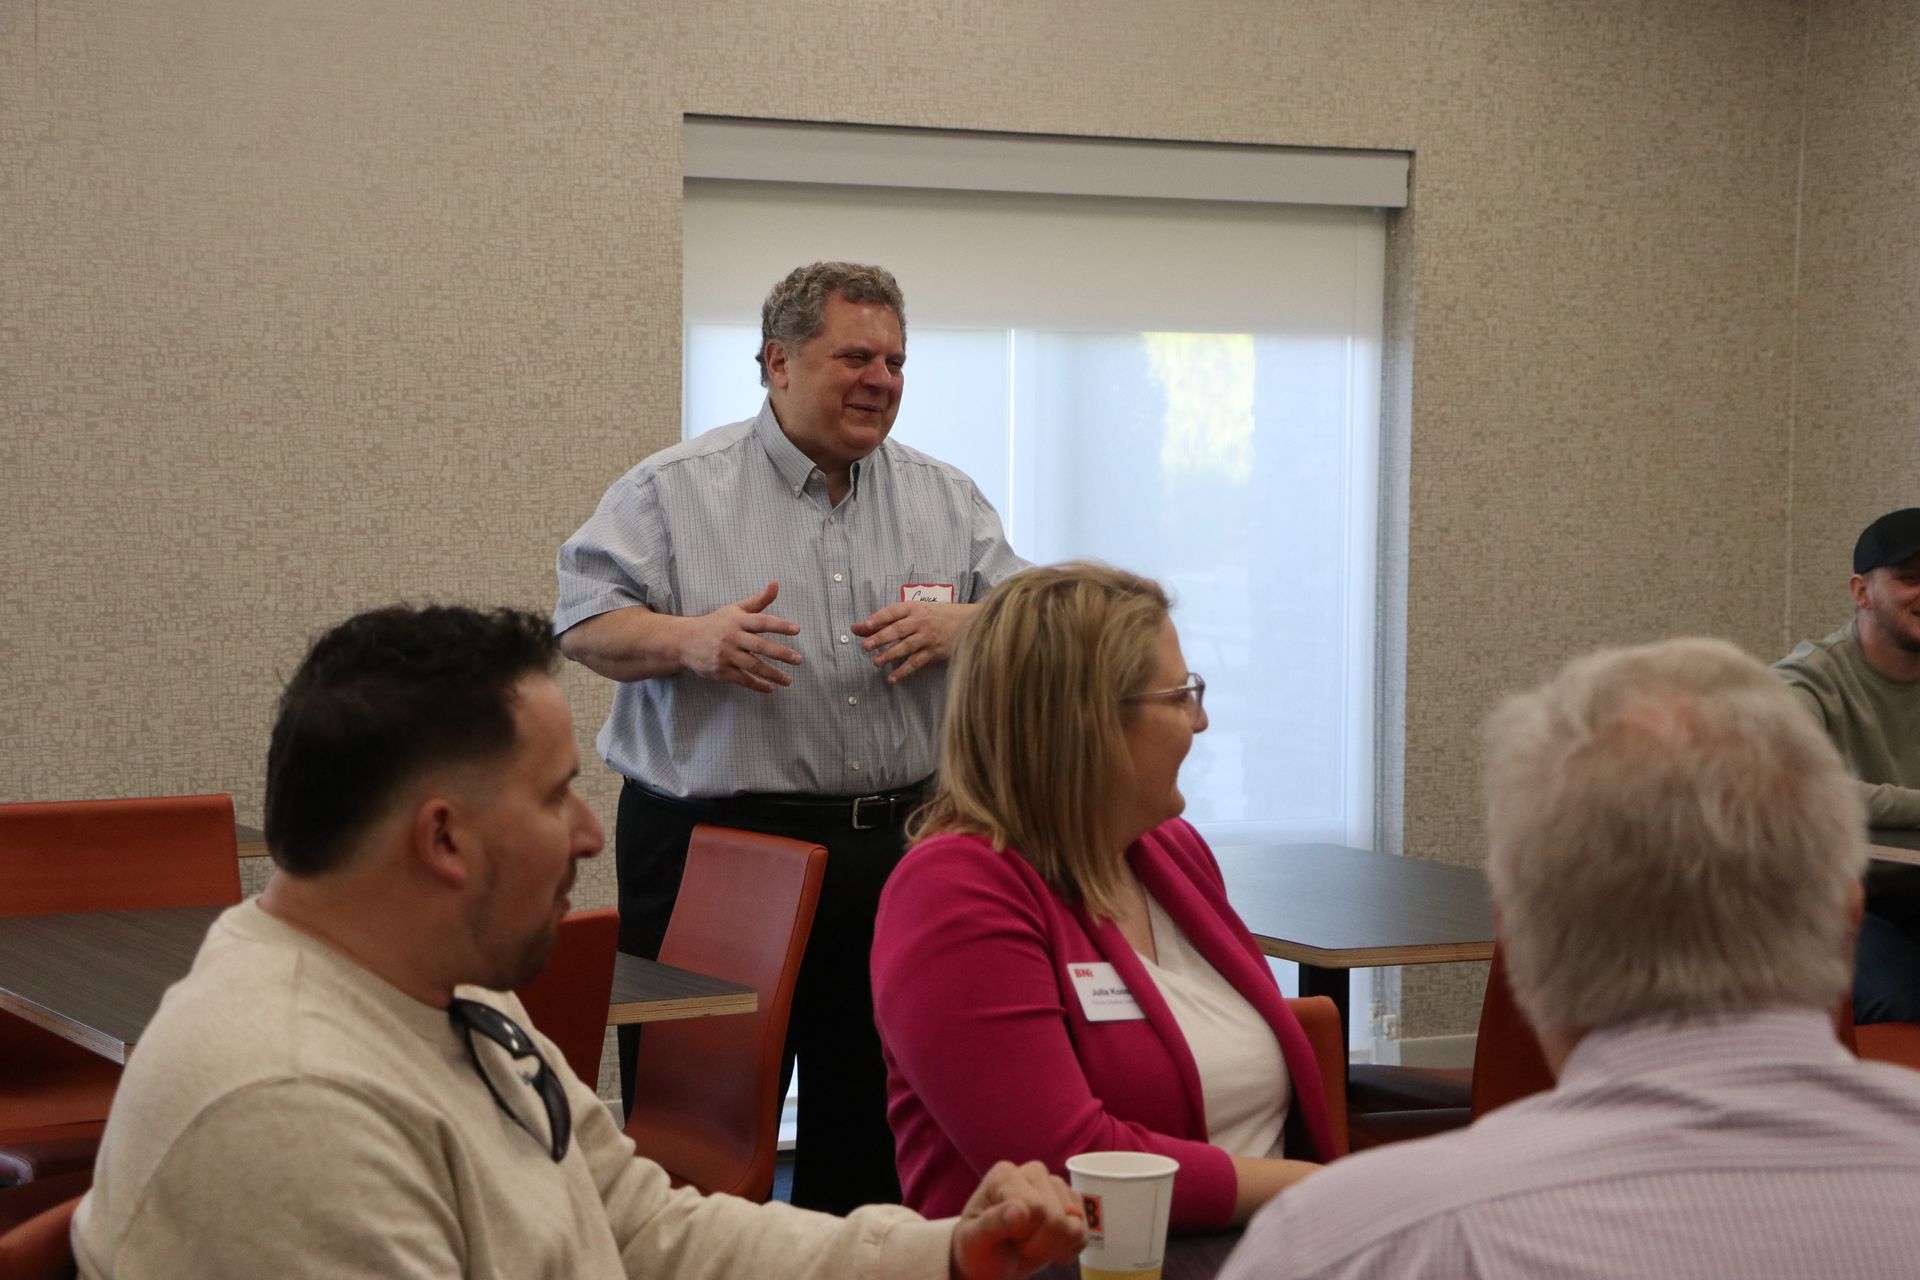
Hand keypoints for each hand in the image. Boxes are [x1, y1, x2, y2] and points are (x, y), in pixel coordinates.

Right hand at [675, 582, 801, 693]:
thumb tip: (776, 583)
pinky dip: (756, 685)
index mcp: (738, 621)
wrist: (684, 640)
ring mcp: (726, 655)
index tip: (797, 629)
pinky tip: (770, 688)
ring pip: (752, 665)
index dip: (779, 625)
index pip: (762, 621)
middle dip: (780, 653)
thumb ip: (758, 600)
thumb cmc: (716, 623)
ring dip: (772, 673)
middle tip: (799, 659)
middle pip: (759, 645)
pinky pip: (741, 679)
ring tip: (788, 680)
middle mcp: (732, 637)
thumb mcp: (735, 609)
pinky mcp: (720, 670)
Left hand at [852, 602, 975, 682]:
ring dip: (890, 655)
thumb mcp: (914, 612)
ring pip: (907, 646)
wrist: (967, 622)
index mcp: (914, 608)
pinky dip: (904, 671)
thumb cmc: (935, 615)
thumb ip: (886, 620)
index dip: (877, 619)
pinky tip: (893, 678)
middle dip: (881, 638)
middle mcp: (921, 621)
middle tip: (866, 646)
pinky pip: (917, 662)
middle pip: (898, 630)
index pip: (892, 612)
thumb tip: (857, 629)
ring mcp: (928, 637)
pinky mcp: (934, 652)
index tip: (863, 626)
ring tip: (876, 662)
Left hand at [949, 1160, 1086, 1279]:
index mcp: (1005, 1174)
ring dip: (1053, 1247)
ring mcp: (1055, 1186)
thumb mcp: (973, 1241)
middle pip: (1056, 1217)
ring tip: (1032, 1245)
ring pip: (1074, 1225)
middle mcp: (1033, 1172)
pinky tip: (1048, 1248)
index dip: (1023, 1233)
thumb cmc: (978, 1248)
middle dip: (1038, 1243)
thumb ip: (992, 1224)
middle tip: (1018, 1244)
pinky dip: (1067, 1249)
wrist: (992, 1261)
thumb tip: (1020, 1210)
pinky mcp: (1072, 1203)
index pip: (1034, 1207)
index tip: (1005, 1236)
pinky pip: (1084, 1232)